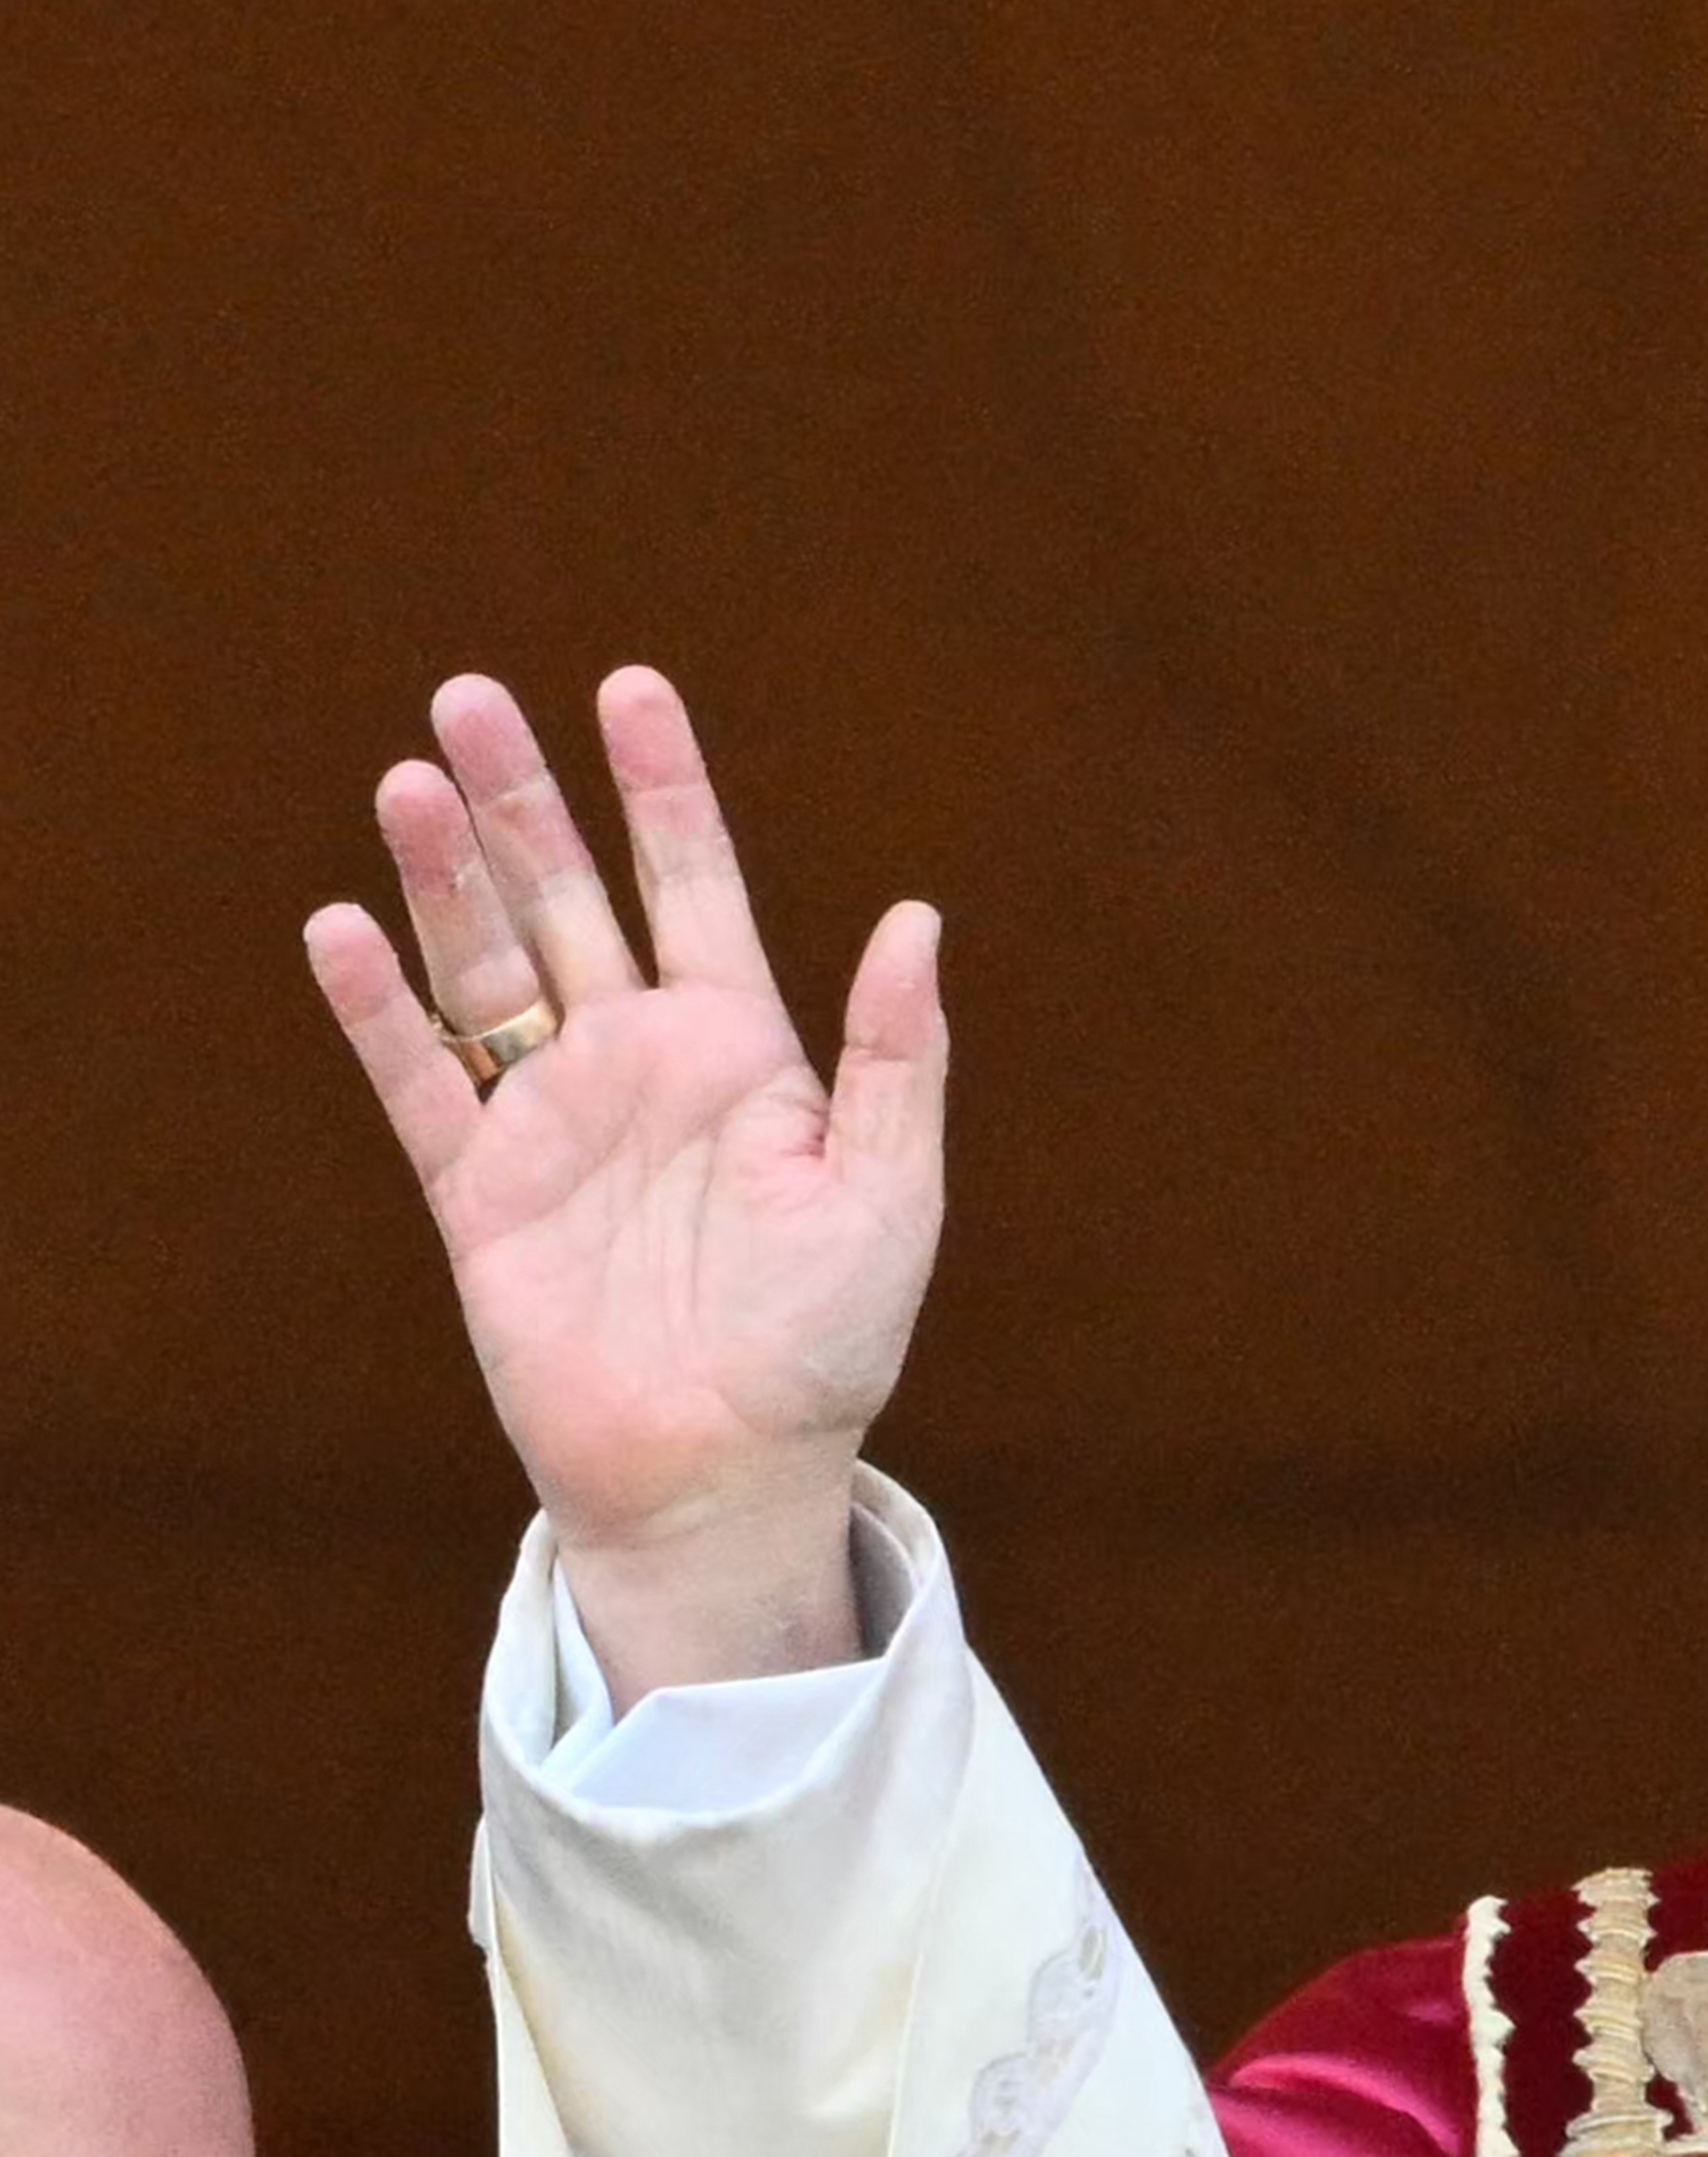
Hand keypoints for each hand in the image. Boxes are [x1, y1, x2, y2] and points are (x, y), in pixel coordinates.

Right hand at [305, 670, 944, 1704]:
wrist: (726, 1468)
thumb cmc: (826, 1341)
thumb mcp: (889, 1191)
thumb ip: (897, 1056)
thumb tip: (916, 917)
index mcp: (743, 1052)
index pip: (695, 886)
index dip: (663, 790)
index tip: (630, 689)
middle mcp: (639, 1064)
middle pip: (569, 898)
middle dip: (523, 801)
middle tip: (469, 692)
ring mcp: (553, 1119)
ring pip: (484, 966)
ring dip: (445, 876)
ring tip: (410, 778)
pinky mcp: (481, 1189)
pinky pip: (419, 1081)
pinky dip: (378, 1008)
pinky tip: (342, 926)